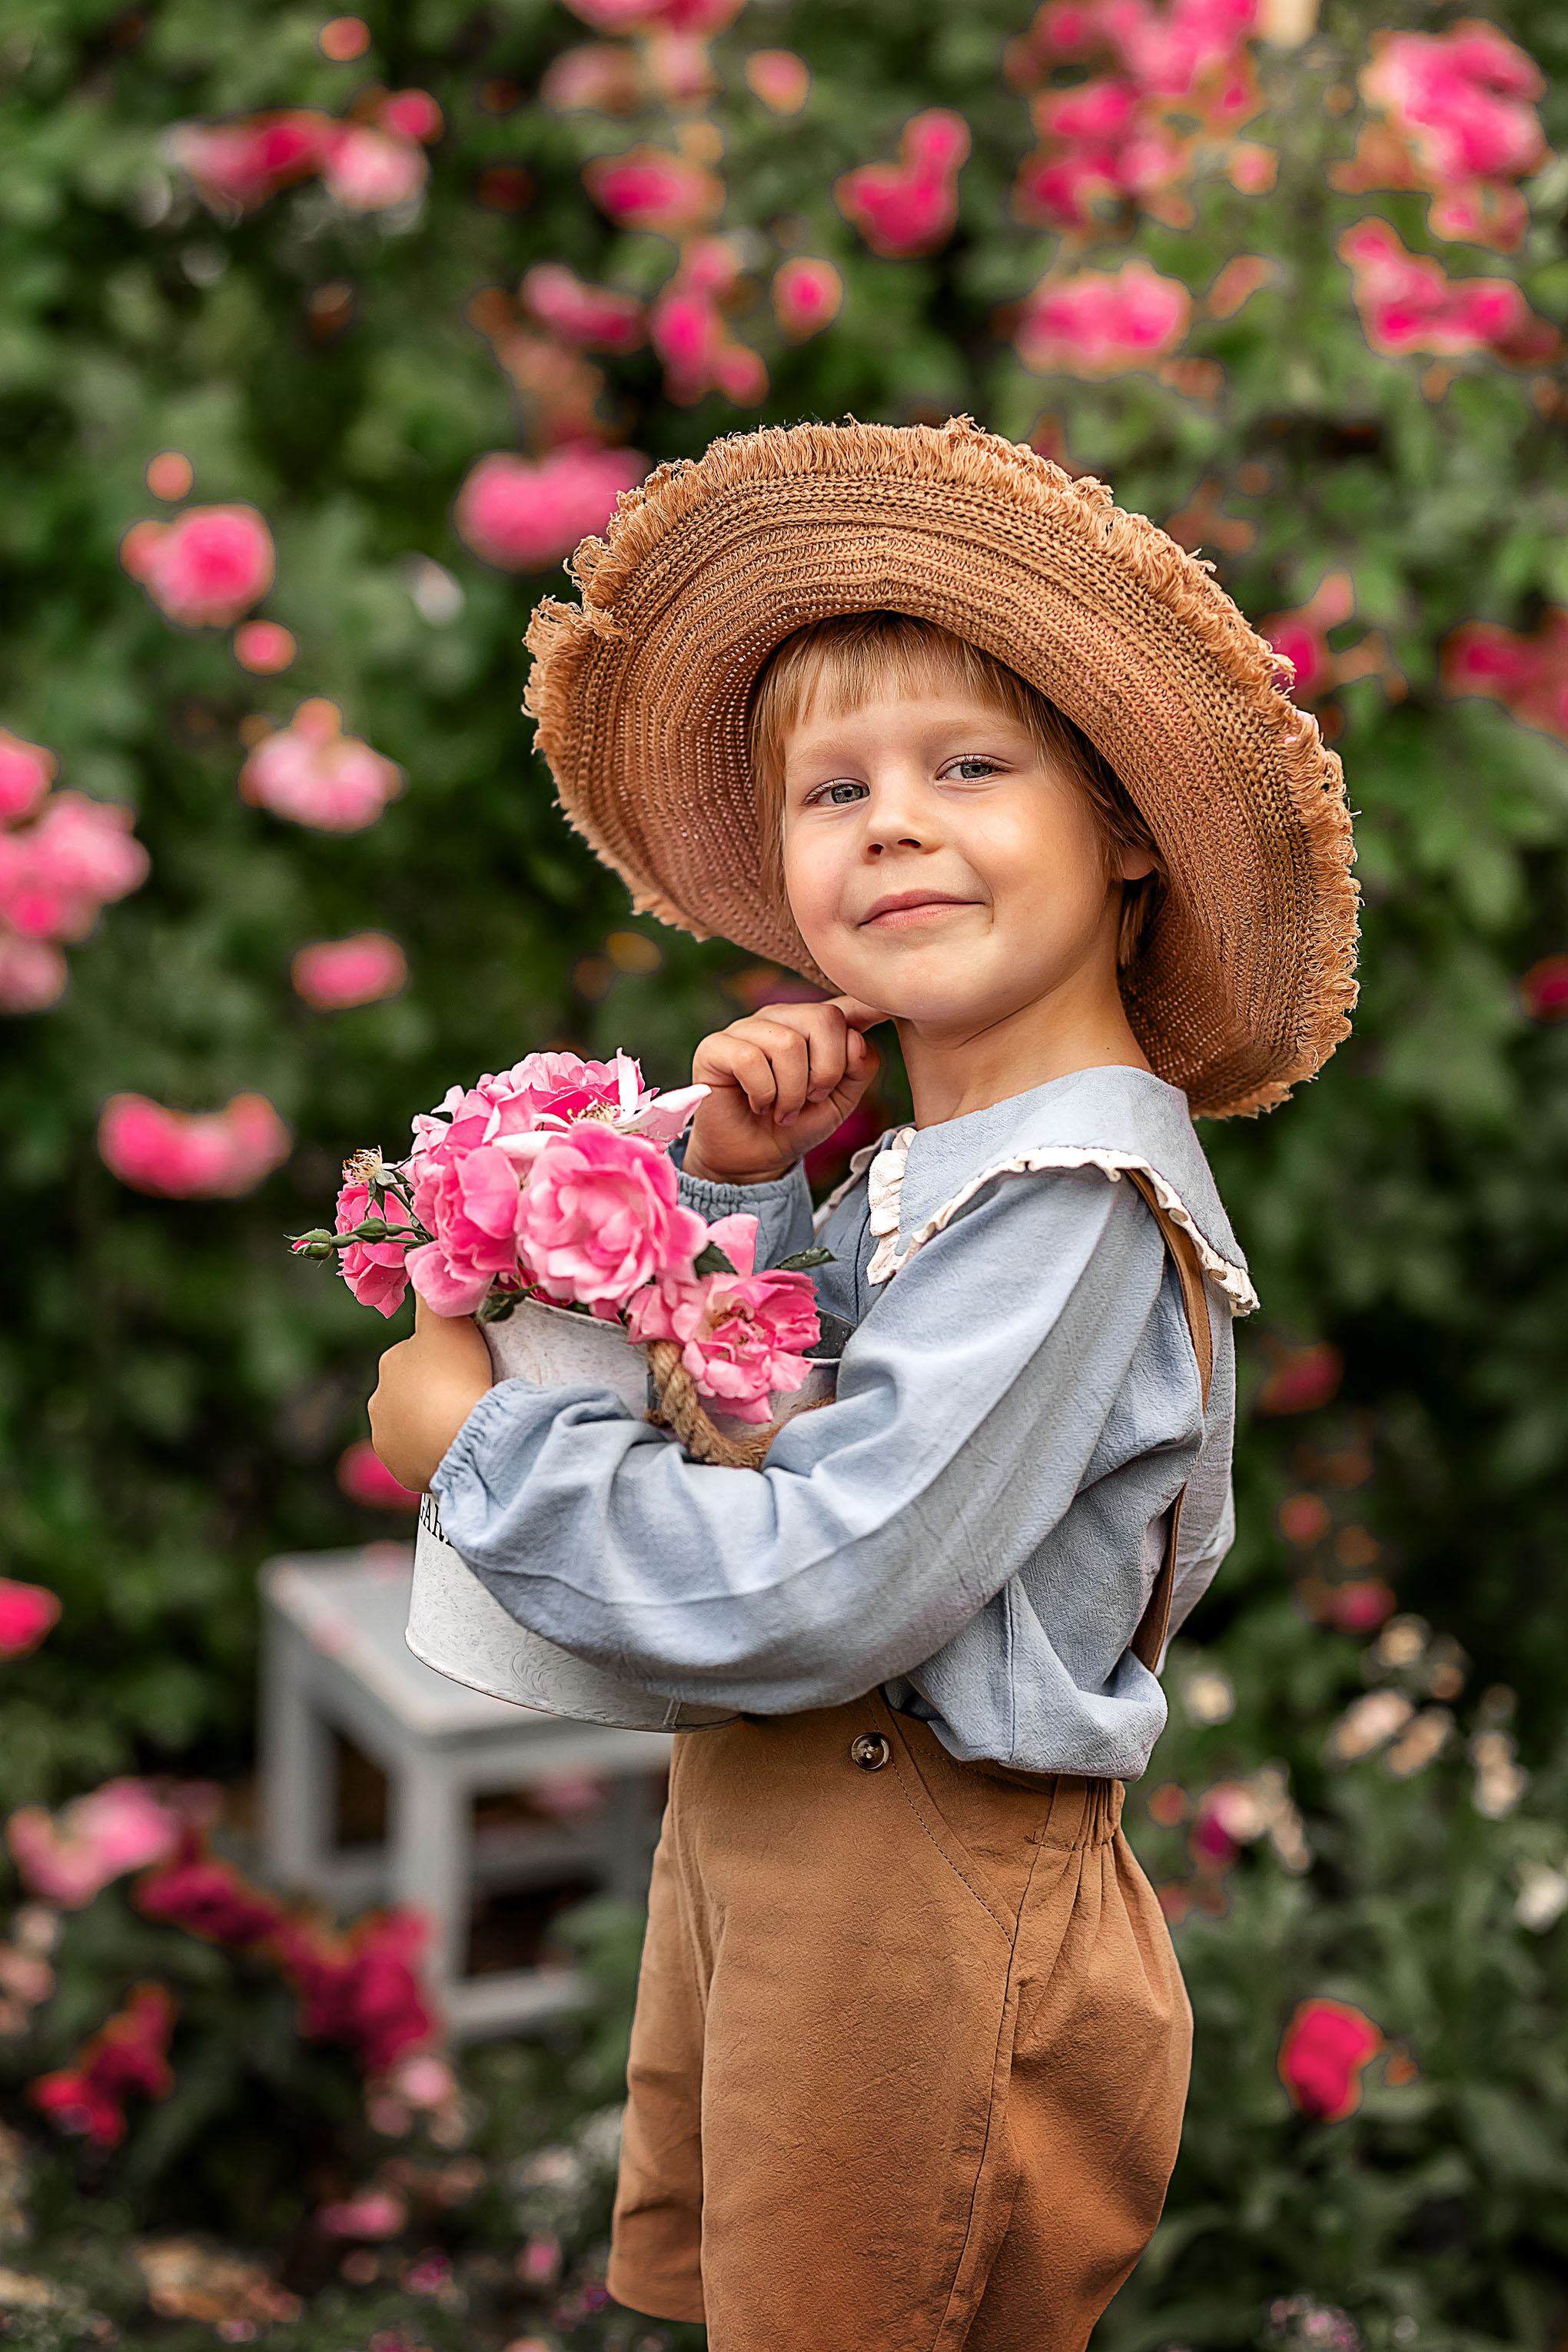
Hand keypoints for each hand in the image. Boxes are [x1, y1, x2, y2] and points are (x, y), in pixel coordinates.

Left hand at [368, 1297, 492, 1492]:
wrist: (463, 1438)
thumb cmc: (458, 1375)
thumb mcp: (448, 1321)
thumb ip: (435, 1291)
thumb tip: (419, 1256)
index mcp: (390, 1362)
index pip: (418, 1355)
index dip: (446, 1359)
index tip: (469, 1368)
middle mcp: (379, 1401)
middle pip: (415, 1391)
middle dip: (437, 1393)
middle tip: (470, 1396)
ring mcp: (387, 1439)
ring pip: (416, 1425)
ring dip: (436, 1424)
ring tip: (466, 1425)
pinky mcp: (400, 1470)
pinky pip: (421, 1457)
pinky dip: (437, 1452)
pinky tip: (458, 1447)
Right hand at [684, 995, 885, 1185]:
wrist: (753, 1160)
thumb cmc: (795, 1126)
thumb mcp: (839, 1102)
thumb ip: (858, 1069)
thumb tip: (858, 1040)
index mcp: (812, 1026)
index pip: (844, 1006)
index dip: (868, 1005)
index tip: (889, 1010)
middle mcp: (780, 1018)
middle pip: (824, 1019)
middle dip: (827, 1071)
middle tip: (812, 1099)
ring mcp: (746, 1029)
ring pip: (788, 1044)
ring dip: (792, 1091)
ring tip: (784, 1110)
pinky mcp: (715, 1047)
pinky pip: (751, 1059)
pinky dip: (763, 1093)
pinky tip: (759, 1105)